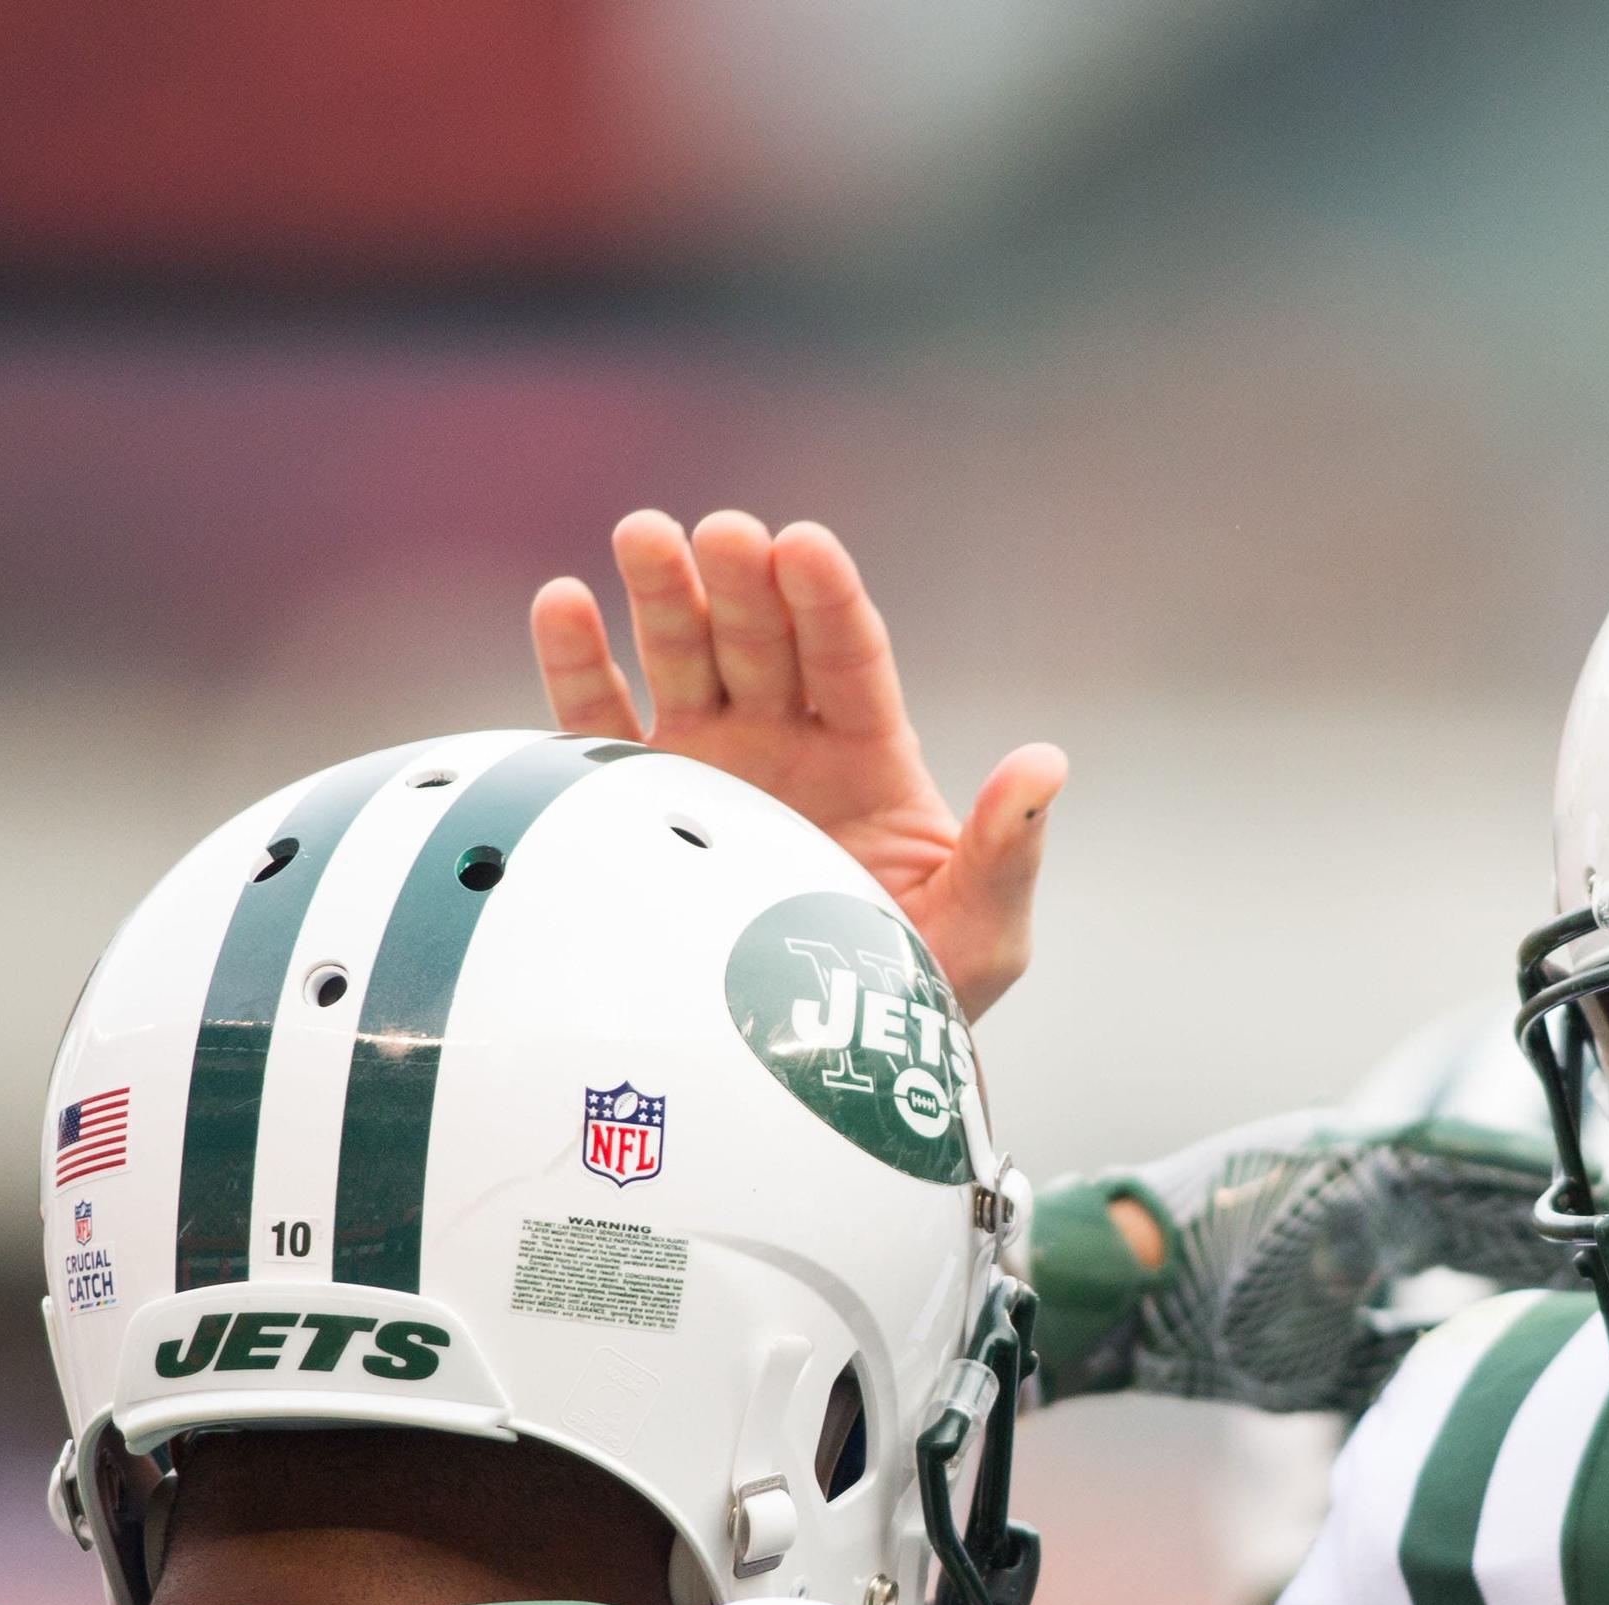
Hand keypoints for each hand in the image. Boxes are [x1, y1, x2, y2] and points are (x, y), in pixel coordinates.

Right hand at [530, 509, 1062, 1016]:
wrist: (813, 1067)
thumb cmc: (910, 996)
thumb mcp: (978, 934)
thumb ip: (1005, 851)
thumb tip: (1045, 763)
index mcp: (868, 759)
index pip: (849, 659)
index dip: (827, 601)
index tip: (804, 548)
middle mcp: (785, 745)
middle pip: (762, 640)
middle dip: (741, 583)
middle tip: (720, 533)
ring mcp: (706, 765)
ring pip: (681, 659)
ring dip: (661, 594)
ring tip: (643, 535)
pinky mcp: (634, 802)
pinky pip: (600, 726)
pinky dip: (579, 665)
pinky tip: (563, 603)